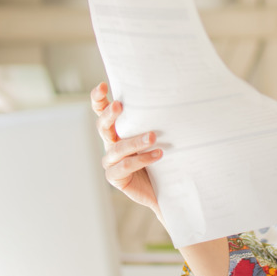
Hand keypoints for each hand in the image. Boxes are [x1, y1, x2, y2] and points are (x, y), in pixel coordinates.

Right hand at [90, 82, 162, 217]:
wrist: (167, 189)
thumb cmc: (164, 158)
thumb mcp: (162, 137)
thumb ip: (159, 123)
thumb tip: (178, 99)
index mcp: (119, 131)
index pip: (104, 112)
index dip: (99, 100)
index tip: (102, 86)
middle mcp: (112, 144)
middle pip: (103, 127)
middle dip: (109, 115)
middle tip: (119, 106)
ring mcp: (111, 162)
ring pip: (117, 149)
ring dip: (134, 141)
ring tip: (152, 137)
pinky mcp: (116, 178)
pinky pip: (124, 167)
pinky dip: (141, 160)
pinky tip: (157, 155)